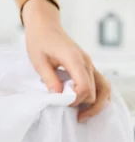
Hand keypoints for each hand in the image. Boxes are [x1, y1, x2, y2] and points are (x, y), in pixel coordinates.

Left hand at [22, 0, 111, 121]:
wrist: (45, 26)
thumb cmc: (39, 41)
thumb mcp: (38, 61)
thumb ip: (49, 79)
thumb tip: (58, 96)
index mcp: (74, 59)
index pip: (84, 86)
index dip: (75, 99)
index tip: (61, 103)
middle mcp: (86, 62)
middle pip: (96, 91)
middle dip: (83, 104)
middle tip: (68, 113)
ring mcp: (89, 64)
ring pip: (104, 88)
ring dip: (94, 103)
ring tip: (81, 115)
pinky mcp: (87, 66)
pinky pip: (100, 84)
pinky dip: (96, 96)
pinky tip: (84, 104)